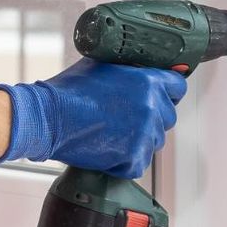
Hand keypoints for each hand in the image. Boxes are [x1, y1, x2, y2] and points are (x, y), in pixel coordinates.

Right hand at [0, 57, 186, 178]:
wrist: (48, 117)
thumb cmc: (70, 90)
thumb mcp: (103, 64)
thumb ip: (129, 67)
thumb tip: (144, 66)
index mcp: (148, 81)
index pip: (178, 87)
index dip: (167, 91)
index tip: (159, 96)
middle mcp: (151, 107)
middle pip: (168, 116)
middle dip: (151, 117)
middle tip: (125, 116)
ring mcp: (144, 134)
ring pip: (155, 140)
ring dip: (139, 138)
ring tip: (112, 132)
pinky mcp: (133, 158)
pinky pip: (139, 162)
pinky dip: (126, 159)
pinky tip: (107, 148)